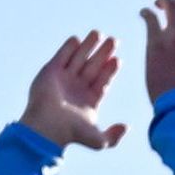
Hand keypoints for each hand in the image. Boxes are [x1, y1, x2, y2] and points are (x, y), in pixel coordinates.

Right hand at [21, 31, 127, 149]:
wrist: (47, 128)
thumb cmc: (71, 135)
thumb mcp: (99, 141)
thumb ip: (114, 136)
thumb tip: (126, 127)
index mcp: (89, 101)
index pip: (102, 81)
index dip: (110, 70)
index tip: (118, 60)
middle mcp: (77, 88)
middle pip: (93, 66)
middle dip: (103, 53)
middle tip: (114, 40)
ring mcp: (63, 80)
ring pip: (79, 59)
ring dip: (88, 46)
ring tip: (98, 33)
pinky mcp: (50, 73)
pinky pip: (61, 57)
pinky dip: (68, 48)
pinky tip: (77, 38)